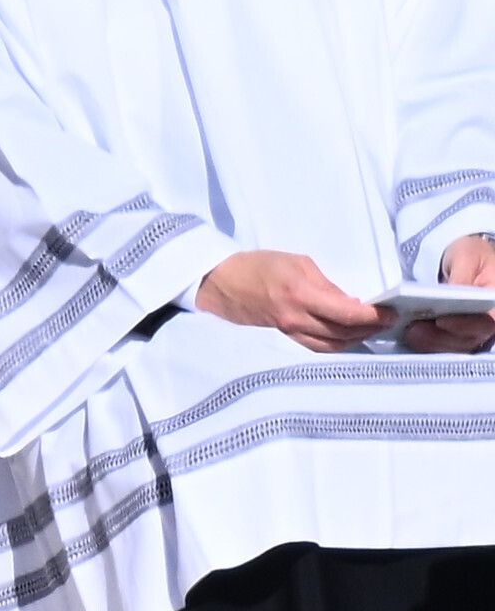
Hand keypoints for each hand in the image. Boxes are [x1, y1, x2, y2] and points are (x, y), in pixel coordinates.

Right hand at [196, 249, 388, 352]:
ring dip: (356, 339)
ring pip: (333, 345)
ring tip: (371, 329)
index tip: (390, 312)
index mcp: (301, 295)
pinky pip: (318, 347)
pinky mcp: (285, 337)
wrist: (220, 283)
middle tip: (388, 320)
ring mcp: (290, 332)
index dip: (373, 316)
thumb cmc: (258, 266)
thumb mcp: (297, 263)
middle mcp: (297, 319)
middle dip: (370, 328)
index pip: (347, 314)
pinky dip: (338, 344)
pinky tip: (348, 336)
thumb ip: (326, 284)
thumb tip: (349, 302)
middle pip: (344, 333)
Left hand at [410, 230, 494, 354]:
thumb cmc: (469, 252)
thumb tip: (451, 296)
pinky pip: (445, 345)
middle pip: (470, 338)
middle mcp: (490, 318)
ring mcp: (475, 328)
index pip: (488, 321)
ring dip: (431, 343)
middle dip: (441, 337)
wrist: (462, 256)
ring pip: (456, 345)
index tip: (441, 321)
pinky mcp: (458, 333)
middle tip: (414, 329)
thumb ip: (461, 278)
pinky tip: (409, 336)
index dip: (466, 325)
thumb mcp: (466, 257)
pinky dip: (427, 343)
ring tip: (409, 332)